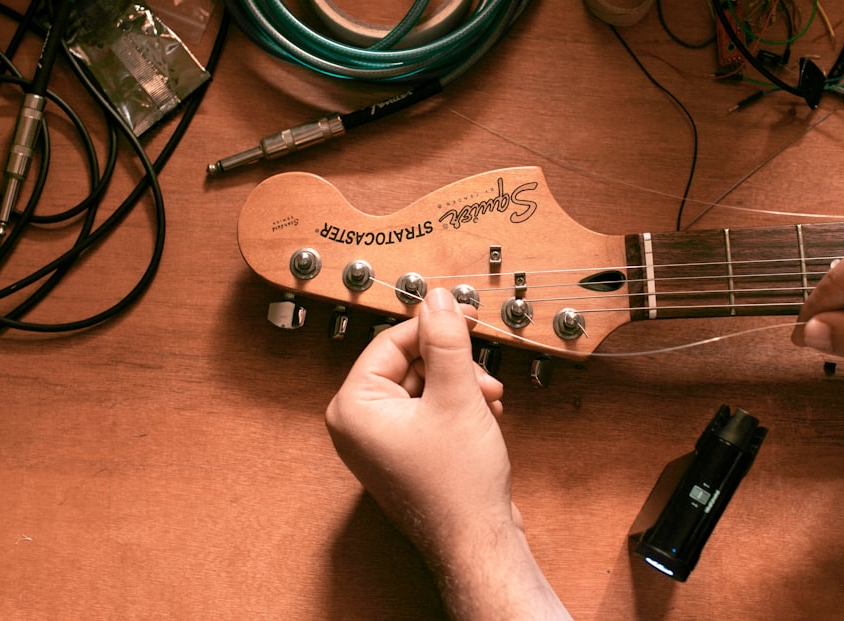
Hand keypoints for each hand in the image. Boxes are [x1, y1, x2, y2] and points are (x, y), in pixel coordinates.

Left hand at [326, 288, 570, 619]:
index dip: (433, 326)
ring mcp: (378, 442)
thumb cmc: (456, 486)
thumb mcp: (457, 395)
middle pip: (407, 363)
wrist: (476, 544)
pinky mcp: (402, 454)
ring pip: (422, 386)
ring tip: (489, 400)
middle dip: (452, 364)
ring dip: (460, 385)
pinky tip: (484, 415)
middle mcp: (358, 424)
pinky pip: (426, 411)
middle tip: (482, 371)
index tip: (465, 316)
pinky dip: (457, 406)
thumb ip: (446, 340)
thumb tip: (437, 300)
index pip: (391, 341)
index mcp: (353, 407)